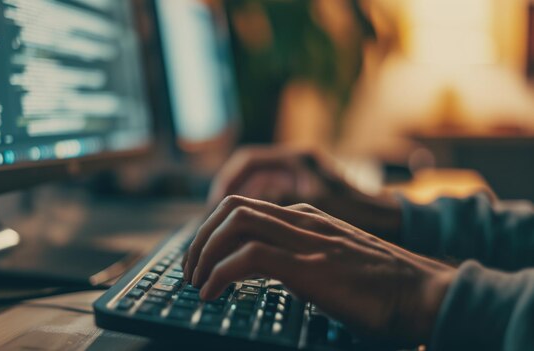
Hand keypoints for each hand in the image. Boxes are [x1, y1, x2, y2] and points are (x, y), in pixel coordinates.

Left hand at [183, 195, 455, 344]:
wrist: (427, 294)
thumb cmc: (388, 288)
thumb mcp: (339, 263)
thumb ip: (309, 259)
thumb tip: (281, 277)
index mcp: (310, 217)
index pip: (248, 206)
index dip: (217, 229)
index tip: (204, 257)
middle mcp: (304, 219)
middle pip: (233, 207)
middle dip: (201, 236)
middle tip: (189, 269)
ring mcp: (307, 238)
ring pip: (235, 223)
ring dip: (205, 251)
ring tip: (195, 281)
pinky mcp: (309, 264)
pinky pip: (248, 257)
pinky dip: (220, 273)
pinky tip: (212, 293)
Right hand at [209, 146, 402, 241]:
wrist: (397, 223)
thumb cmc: (364, 214)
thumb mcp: (317, 208)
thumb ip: (278, 205)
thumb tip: (240, 213)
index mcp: (299, 159)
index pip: (247, 163)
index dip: (224, 184)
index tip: (213, 209)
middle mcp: (298, 165)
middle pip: (247, 177)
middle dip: (226, 202)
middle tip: (213, 227)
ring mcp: (303, 180)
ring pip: (258, 192)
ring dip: (240, 213)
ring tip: (225, 238)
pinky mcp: (307, 197)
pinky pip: (271, 205)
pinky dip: (257, 220)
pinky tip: (250, 241)